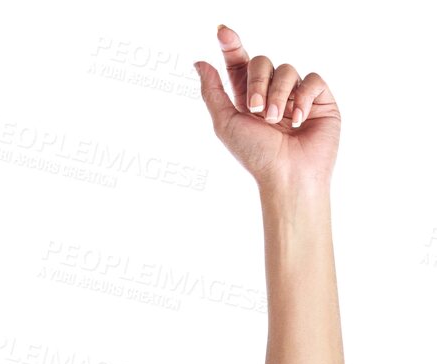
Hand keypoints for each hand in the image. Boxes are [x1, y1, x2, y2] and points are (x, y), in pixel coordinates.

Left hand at [194, 24, 339, 192]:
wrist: (288, 176)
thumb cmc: (255, 156)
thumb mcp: (225, 123)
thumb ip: (212, 92)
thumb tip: (199, 62)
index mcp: (246, 99)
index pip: (239, 64)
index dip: (231, 46)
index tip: (222, 31)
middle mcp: (271, 94)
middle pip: (262, 62)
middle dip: (257, 82)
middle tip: (256, 109)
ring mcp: (296, 95)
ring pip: (286, 69)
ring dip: (279, 94)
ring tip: (276, 121)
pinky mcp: (320, 99)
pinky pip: (312, 80)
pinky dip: (302, 98)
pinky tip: (297, 121)